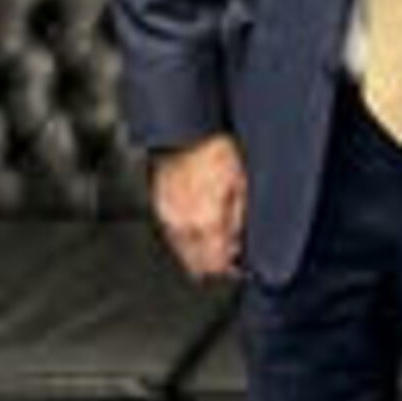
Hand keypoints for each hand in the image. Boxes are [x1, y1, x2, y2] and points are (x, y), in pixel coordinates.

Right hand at [151, 133, 246, 278]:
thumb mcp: (242, 182)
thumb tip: (239, 242)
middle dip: (214, 264)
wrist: (186, 131)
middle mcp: (183, 224)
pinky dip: (185, 236)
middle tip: (229, 253)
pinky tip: (197, 224)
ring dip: (198, 251)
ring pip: (182, 250)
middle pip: (196, 265)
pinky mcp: (159, 205)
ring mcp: (168, 216)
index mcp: (207, 221)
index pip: (215, 265)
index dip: (230, 269)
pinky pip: (172, 233)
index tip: (238, 265)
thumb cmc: (217, 150)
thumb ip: (239, 218)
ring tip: (214, 237)